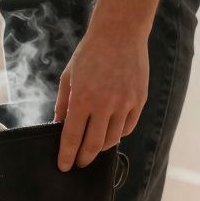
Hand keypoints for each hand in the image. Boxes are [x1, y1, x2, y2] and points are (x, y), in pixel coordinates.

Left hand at [53, 27, 148, 170]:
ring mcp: (125, 103)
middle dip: (83, 158)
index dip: (67, 155)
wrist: (120, 34)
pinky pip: (127, 128)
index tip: (64, 166)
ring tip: (92, 147)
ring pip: (112, 139)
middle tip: (78, 163)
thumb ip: (64, 104)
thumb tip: (60, 127)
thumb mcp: (68, 77)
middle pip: (93, 145)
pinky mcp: (139, 101)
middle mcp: (105, 104)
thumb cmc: (89, 54)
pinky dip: (117, 135)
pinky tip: (109, 133)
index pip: (72, 137)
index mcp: (82, 98)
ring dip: (100, 148)